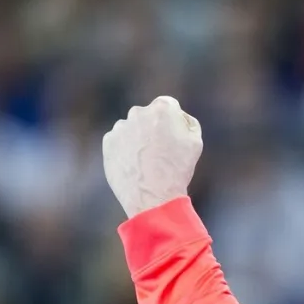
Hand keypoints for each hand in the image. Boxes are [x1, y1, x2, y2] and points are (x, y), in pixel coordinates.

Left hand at [102, 95, 202, 218]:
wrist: (152, 197)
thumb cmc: (177, 170)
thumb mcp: (195, 142)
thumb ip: (187, 122)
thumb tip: (178, 117)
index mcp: (162, 108)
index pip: (168, 106)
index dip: (172, 123)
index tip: (172, 138)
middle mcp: (138, 112)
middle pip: (147, 116)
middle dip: (152, 128)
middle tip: (159, 152)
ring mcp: (120, 127)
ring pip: (131, 129)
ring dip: (137, 139)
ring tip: (145, 162)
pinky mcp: (108, 142)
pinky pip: (117, 142)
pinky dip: (123, 151)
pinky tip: (133, 166)